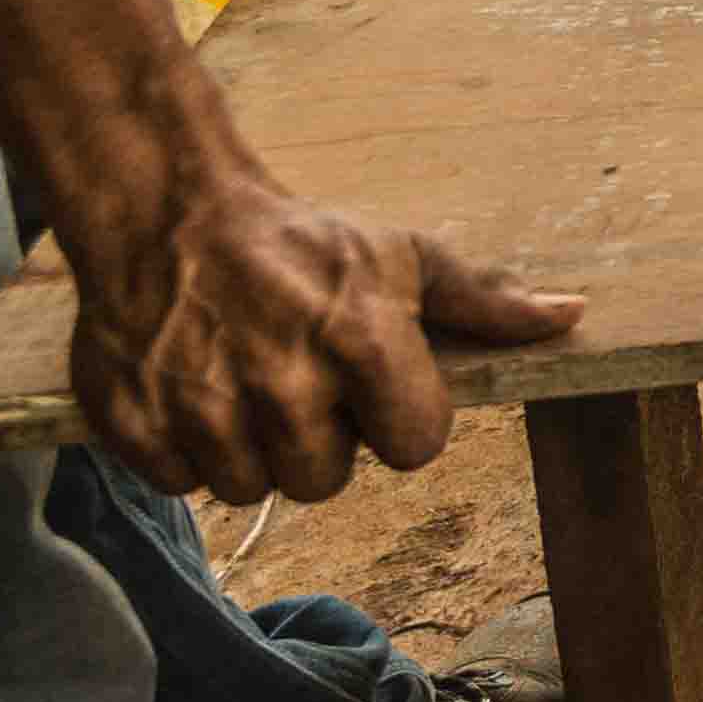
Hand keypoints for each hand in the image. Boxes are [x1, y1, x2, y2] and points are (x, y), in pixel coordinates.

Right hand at [66, 164, 578, 502]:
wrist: (167, 211)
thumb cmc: (300, 243)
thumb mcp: (402, 256)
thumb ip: (484, 301)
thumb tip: (571, 317)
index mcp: (362, 340)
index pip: (416, 447)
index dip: (400, 419)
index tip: (372, 383)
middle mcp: (283, 380)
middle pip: (325, 481)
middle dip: (320, 440)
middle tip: (297, 379)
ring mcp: (201, 404)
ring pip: (250, 490)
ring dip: (251, 448)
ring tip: (244, 381)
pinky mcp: (131, 422)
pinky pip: (177, 482)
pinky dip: (183, 448)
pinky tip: (192, 390)